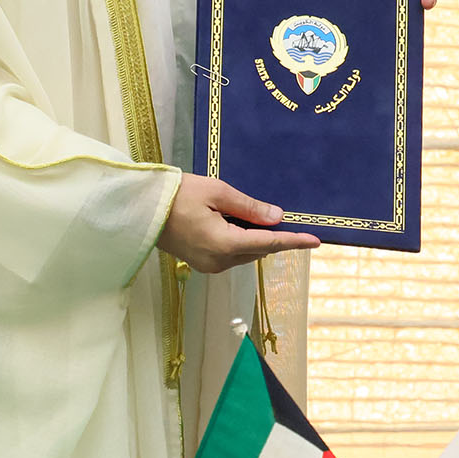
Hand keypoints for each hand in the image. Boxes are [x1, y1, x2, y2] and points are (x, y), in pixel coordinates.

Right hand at [156, 173, 319, 274]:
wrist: (142, 208)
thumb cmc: (178, 194)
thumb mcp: (218, 192)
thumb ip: (250, 207)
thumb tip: (277, 216)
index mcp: (224, 244)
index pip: (269, 243)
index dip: (294, 241)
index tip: (316, 241)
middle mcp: (219, 261)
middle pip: (259, 249)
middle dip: (273, 235)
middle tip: (279, 215)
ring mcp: (209, 266)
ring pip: (246, 253)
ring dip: (255, 237)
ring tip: (250, 213)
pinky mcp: (201, 263)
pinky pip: (232, 254)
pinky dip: (241, 241)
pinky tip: (236, 223)